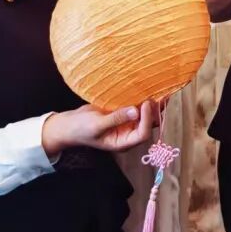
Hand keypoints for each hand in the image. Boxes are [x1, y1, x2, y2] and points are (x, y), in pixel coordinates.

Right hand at [42, 100, 156, 156]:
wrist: (70, 124)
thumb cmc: (80, 129)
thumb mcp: (97, 125)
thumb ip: (116, 119)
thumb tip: (135, 111)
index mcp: (123, 142)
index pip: (142, 133)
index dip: (146, 119)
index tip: (145, 104)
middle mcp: (128, 134)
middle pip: (148, 124)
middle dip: (154, 111)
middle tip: (159, 95)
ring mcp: (127, 123)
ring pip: (145, 115)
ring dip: (151, 104)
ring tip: (160, 90)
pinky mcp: (124, 113)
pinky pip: (137, 107)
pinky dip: (142, 99)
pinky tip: (148, 89)